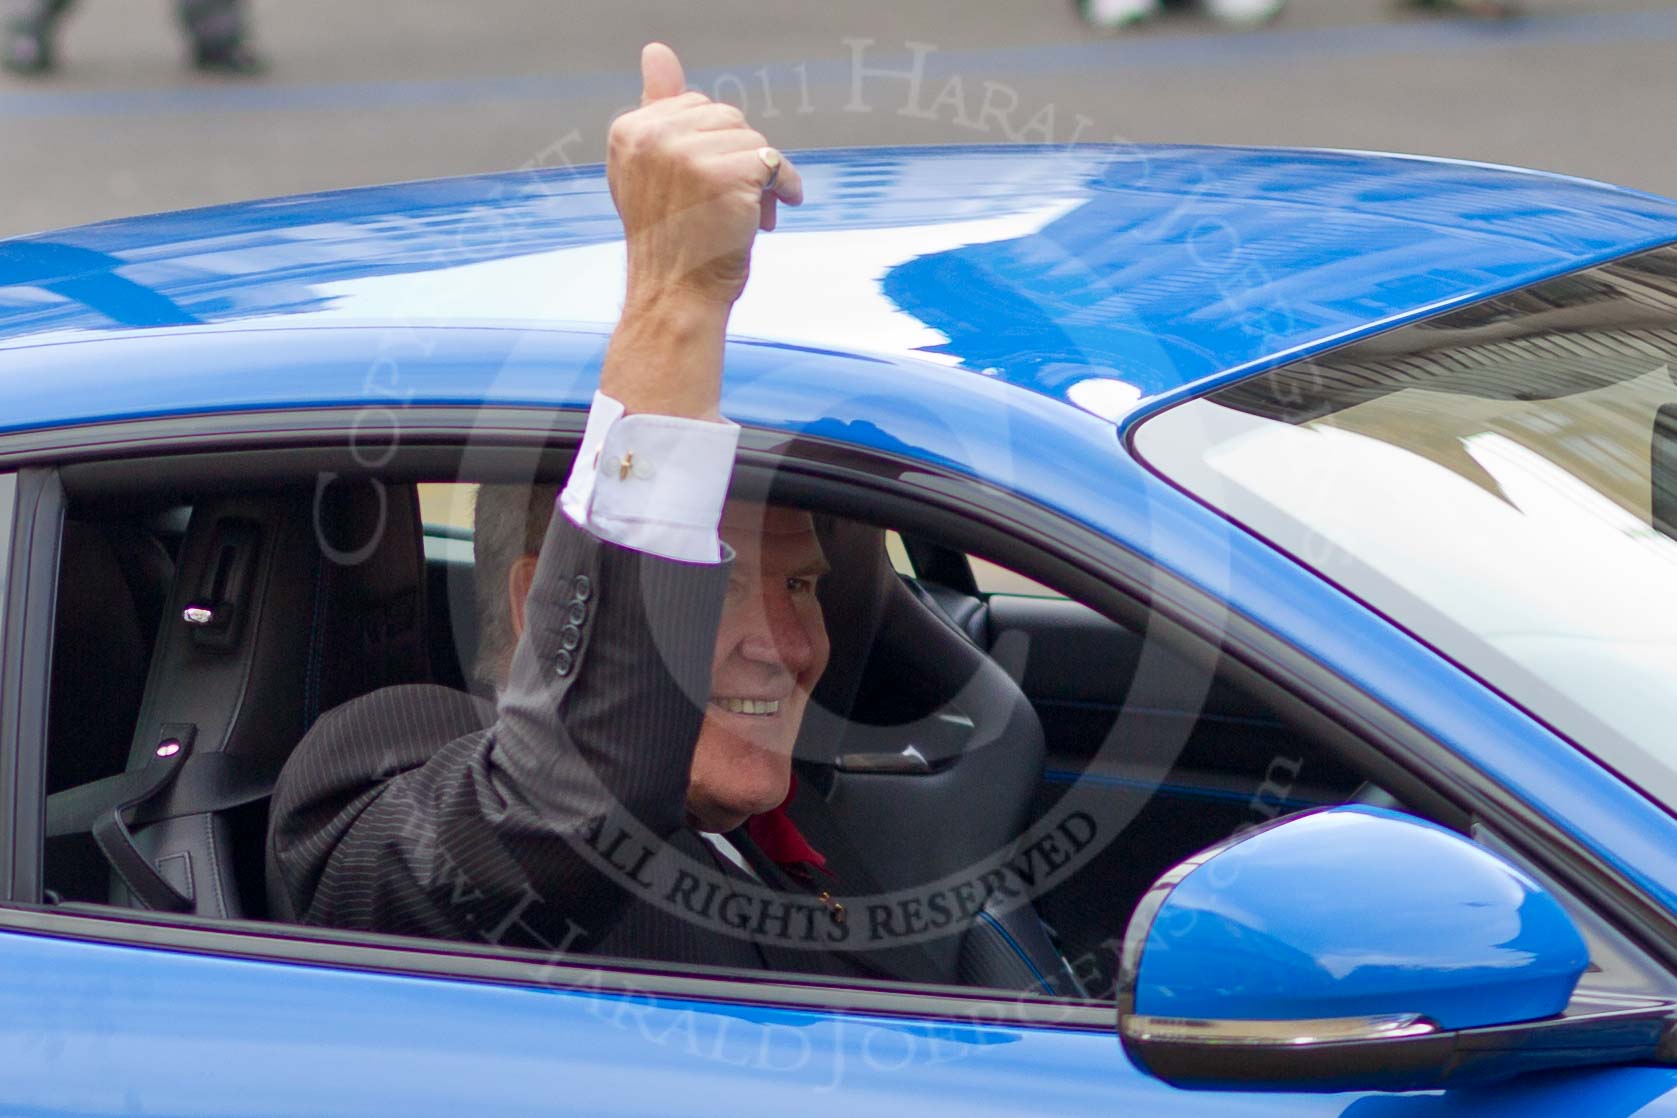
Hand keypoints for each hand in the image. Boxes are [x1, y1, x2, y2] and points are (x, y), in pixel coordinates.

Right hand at [598, 42, 801, 419]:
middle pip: (728, 117)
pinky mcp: (726, 175)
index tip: (701, 189)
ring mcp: (689, 155)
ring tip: (741, 214)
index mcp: (630, 130)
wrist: (676, 297)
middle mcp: (653, 137)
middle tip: (724, 204)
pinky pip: (776, 163)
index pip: (695, 106)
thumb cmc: (670, 240)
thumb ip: (657, 107)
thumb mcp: (652, 169)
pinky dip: (784, 187)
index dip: (711, 148)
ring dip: (760, 177)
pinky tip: (773, 211)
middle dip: (738, 158)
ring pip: (755, 140)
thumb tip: (657, 50)